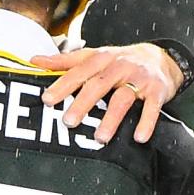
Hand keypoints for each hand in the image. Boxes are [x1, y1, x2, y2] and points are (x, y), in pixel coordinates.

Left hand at [32, 43, 183, 143]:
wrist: (160, 57)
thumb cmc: (118, 61)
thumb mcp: (93, 56)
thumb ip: (64, 61)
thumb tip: (33, 60)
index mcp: (100, 58)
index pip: (78, 71)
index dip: (62, 85)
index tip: (47, 100)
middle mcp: (119, 66)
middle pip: (98, 85)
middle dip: (83, 103)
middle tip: (68, 122)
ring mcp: (139, 78)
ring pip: (123, 98)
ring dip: (111, 119)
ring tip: (99, 138)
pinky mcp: (157, 91)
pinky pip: (152, 108)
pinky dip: (146, 122)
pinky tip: (138, 137)